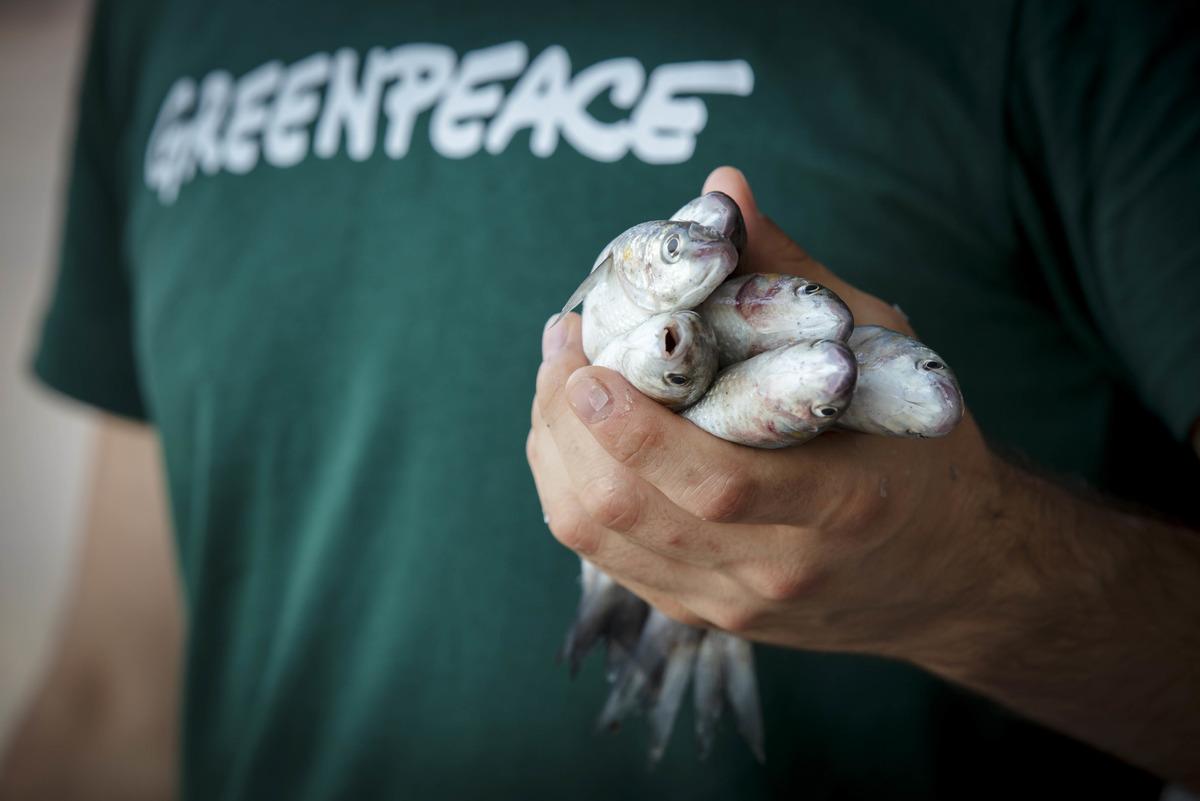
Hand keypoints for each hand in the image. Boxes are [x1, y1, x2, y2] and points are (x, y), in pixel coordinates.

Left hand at [527, 167, 1000, 658]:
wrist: (954, 574)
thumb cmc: (922, 451)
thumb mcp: (882, 355)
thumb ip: (790, 277)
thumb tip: (720, 189)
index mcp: (839, 505)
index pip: (714, 485)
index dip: (635, 430)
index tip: (586, 365)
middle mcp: (778, 569)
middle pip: (632, 511)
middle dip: (568, 423)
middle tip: (562, 347)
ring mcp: (732, 600)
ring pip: (601, 538)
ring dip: (555, 453)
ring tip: (557, 380)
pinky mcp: (700, 611)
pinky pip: (606, 557)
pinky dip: (571, 490)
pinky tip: (571, 436)